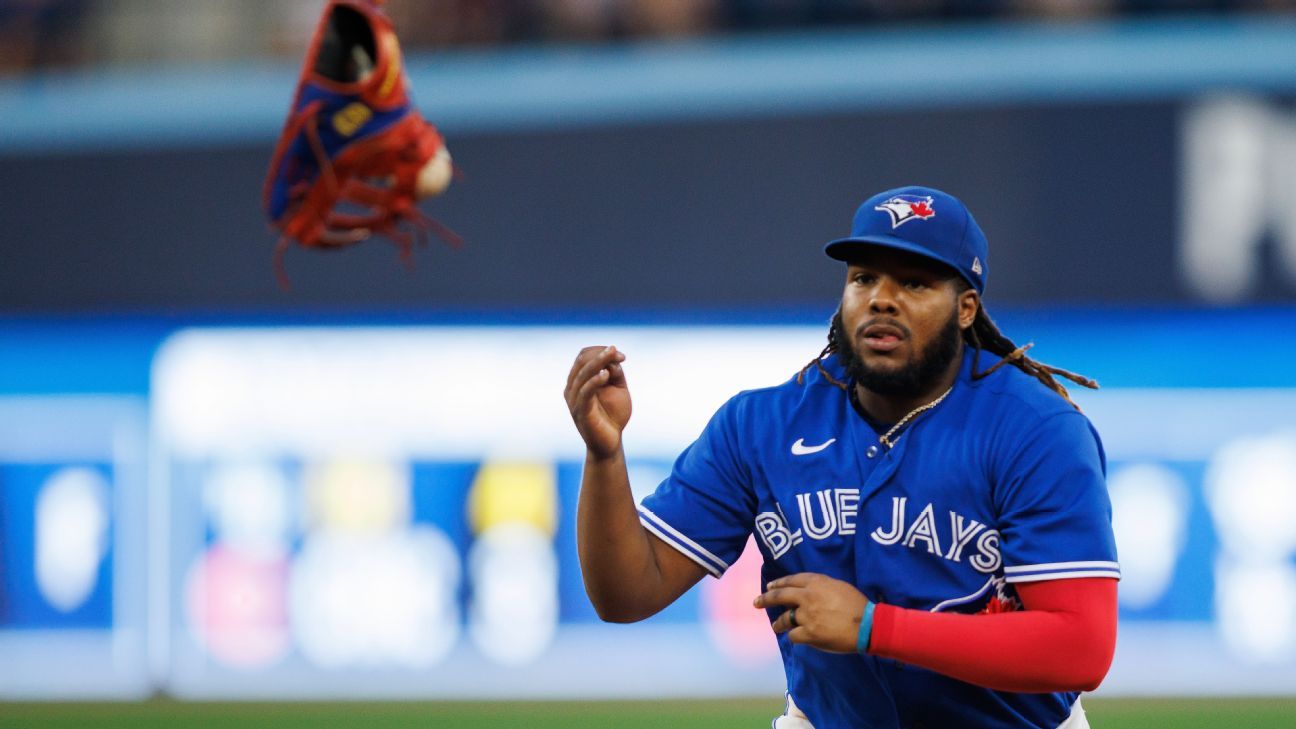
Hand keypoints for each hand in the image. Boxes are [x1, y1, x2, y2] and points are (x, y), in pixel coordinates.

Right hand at [564, 345, 631, 459]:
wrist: (610, 442)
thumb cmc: (613, 415)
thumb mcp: (618, 389)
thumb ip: (616, 373)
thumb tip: (613, 359)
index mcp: (579, 380)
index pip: (584, 356)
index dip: (600, 350)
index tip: (620, 355)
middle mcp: (572, 387)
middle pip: (582, 361)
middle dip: (601, 354)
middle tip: (620, 355)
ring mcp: (574, 399)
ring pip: (583, 373)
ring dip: (599, 362)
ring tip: (614, 357)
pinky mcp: (580, 411)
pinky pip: (584, 392)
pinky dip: (594, 381)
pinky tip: (606, 375)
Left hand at [754, 573, 869, 653]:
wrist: (867, 625)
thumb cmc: (857, 605)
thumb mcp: (839, 586)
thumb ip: (822, 586)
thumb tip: (808, 589)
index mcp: (816, 583)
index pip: (791, 580)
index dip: (779, 583)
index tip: (770, 586)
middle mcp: (807, 597)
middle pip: (780, 596)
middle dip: (766, 599)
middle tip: (756, 602)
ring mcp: (807, 616)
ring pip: (785, 619)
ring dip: (779, 624)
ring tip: (776, 627)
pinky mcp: (809, 634)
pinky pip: (794, 636)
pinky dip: (795, 637)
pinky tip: (797, 638)